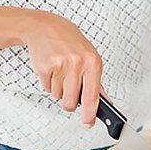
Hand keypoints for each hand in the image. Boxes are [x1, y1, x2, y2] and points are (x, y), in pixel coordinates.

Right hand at [21, 10, 102, 127]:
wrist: (46, 26)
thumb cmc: (70, 42)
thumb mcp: (90, 57)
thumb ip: (97, 82)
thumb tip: (105, 101)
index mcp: (93, 62)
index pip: (92, 97)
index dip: (90, 114)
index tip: (88, 123)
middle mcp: (77, 63)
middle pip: (71, 102)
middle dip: (69, 102)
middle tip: (70, 90)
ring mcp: (60, 65)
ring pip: (59, 96)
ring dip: (59, 89)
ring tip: (61, 72)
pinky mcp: (45, 66)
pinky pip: (47, 88)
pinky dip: (49, 83)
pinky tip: (52, 68)